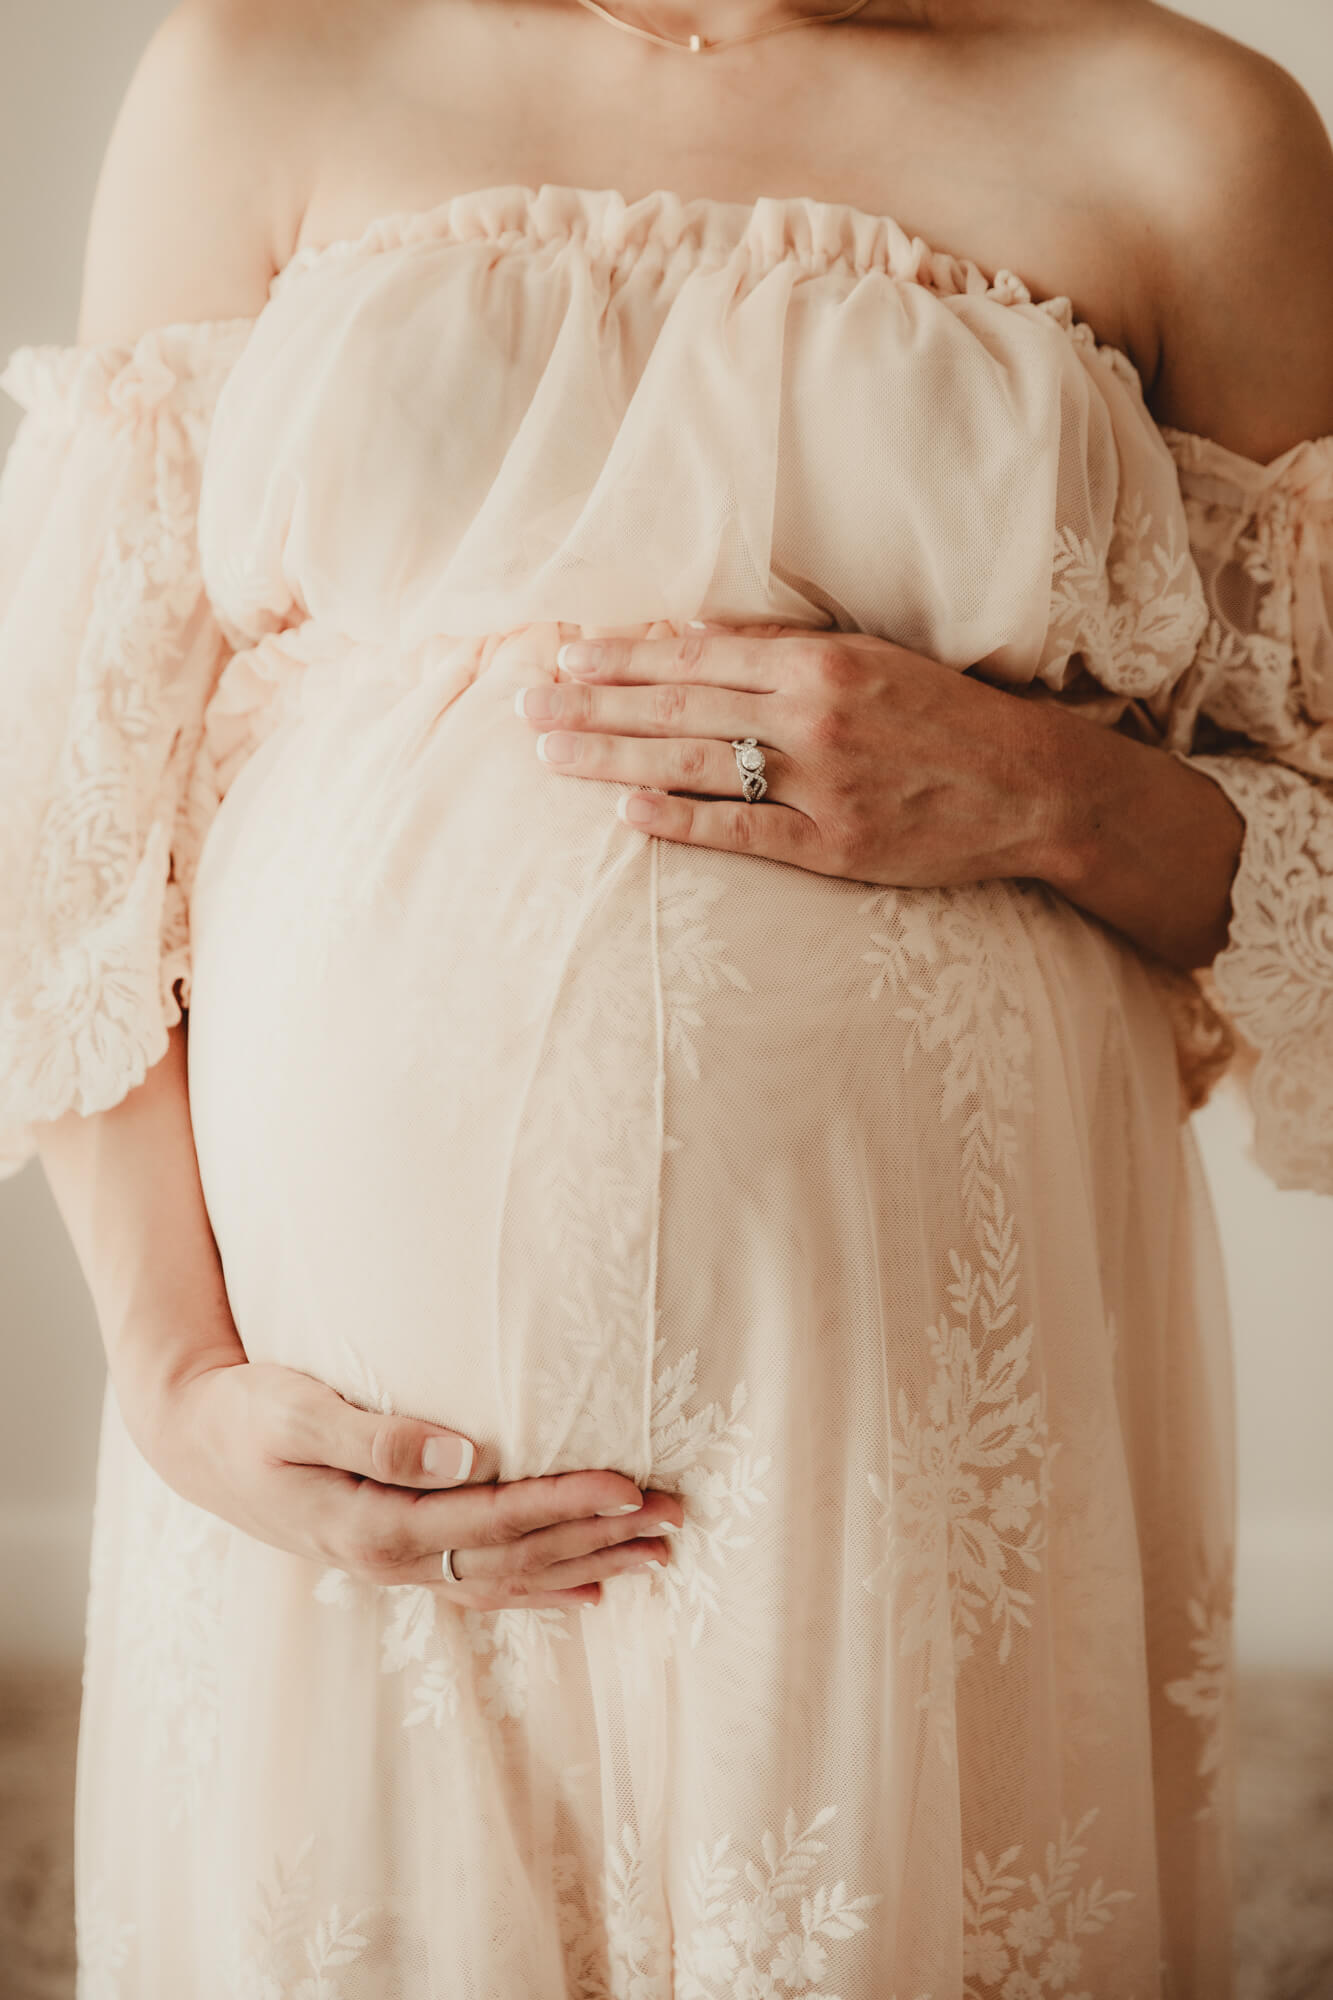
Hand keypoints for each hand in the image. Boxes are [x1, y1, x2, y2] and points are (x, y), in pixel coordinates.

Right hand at [139, 1358, 682, 1611]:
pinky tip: (589, 1591)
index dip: (565, 1504)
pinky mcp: (398, 1553)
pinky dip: (542, 1589)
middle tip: (674, 1518)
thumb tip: (465, 1453)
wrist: (196, 1442)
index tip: (629, 1484)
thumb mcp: (297, 1411)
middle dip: (599, 1539)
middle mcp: (394, 1560)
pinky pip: (484, 1583)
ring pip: (510, 1579)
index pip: (494, 1521)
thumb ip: (377, 1434)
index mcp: (375, 1527)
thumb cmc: (247, 1412)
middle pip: (518, 1559)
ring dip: (587, 1565)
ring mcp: (397, 1566)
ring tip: (658, 1556)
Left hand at [515, 623, 1058, 888]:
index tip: (564, 654)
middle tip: (525, 706)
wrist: (1031, 786)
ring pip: (696, 768)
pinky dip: (681, 823)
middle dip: (593, 706)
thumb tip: (689, 632)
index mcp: (820, 661)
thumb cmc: (945, 715)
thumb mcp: (872, 655)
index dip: (624, 656)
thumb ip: (781, 644)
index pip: (696, 656)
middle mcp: (814, 717)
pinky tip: (626, 815)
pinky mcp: (834, 846)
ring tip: (551, 755)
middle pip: (679, 710)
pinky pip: (742, 833)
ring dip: (613, 760)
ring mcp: (823, 786)